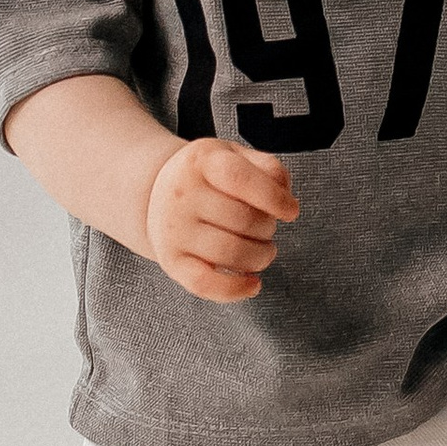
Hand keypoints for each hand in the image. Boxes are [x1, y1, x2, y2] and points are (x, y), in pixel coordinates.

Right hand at [144, 137, 296, 302]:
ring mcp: (174, 230)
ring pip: (231, 253)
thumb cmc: (208, 176)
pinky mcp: (171, 261)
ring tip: (263, 250)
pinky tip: (253, 284)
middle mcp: (183, 195)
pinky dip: (235, 290)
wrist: (154, 192)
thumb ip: (267, 168)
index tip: (291, 210)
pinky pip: (204, 284)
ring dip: (260, 257)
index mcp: (202, 162)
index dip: (273, 197)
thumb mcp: (235, 155)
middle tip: (266, 227)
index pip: (240, 179)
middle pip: (243, 220)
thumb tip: (284, 197)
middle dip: (268, 228)